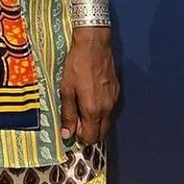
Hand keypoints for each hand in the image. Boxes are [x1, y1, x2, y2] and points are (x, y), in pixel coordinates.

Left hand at [58, 29, 119, 144]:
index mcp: (94, 110)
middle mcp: (107, 108)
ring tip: (79, 108)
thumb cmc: (77, 66)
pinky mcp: (116, 92)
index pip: (91, 137)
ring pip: (106, 122)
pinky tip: (89, 100)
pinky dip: (100, 112)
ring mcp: (114, 100)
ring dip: (94, 122)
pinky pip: (109, 110)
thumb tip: (67, 133)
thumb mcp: (66, 89)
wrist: (94, 46)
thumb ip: (68, 113)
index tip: (70, 129)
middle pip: (101, 133)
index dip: (79, 137)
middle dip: (88, 132)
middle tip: (74, 121)